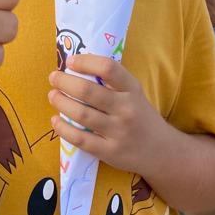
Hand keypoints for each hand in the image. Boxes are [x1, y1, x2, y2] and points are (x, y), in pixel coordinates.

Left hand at [48, 54, 164, 173]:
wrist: (161, 150)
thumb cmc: (140, 115)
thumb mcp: (134, 93)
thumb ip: (112, 82)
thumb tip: (77, 66)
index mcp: (132, 89)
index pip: (108, 68)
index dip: (85, 62)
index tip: (70, 61)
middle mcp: (126, 108)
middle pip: (88, 91)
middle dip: (65, 82)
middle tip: (53, 77)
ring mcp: (118, 132)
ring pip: (81, 114)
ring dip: (61, 102)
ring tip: (52, 95)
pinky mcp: (110, 152)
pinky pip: (80, 139)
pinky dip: (63, 129)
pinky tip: (55, 120)